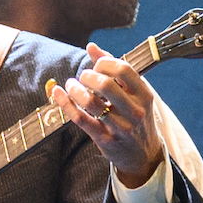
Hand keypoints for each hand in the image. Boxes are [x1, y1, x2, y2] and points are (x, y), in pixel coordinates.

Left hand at [58, 45, 166, 186]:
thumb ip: (113, 69)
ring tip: (71, 85)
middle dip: (88, 76)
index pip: (123, 69)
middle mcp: (134, 111)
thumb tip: (91, 46)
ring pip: (91, 102)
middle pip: (106, 84)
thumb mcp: (133, 94)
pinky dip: (65, 103)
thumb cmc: (135, 118)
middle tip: (83, 77)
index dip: (104, 63)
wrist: (142, 155)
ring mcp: (120, 127)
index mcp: (144, 95)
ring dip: (75, 89)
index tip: (96, 67)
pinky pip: (80, 118)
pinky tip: (58, 93)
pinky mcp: (105, 139)